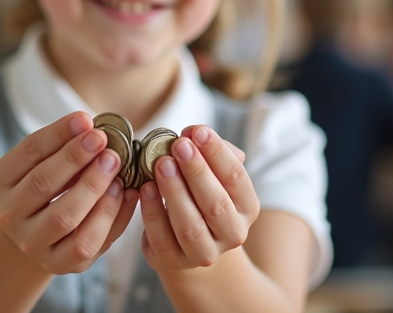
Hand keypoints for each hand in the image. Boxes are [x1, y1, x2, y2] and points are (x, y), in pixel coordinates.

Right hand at [0, 111, 139, 273]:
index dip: (58, 134)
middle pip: (43, 183)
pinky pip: (87, 243)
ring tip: (115, 165)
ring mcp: (32, 242)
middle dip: (76, 158)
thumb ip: (63, 144)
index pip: (29, 152)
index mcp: (2, 180)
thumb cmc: (46, 186)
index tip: (85, 120)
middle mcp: (10, 214)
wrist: (36, 233)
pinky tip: (127, 193)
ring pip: (64, 217)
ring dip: (94, 187)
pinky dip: (111, 216)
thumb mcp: (44, 162)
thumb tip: (92, 126)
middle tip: (103, 140)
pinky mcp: (59, 263)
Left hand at [139, 125, 258, 269]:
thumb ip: (205, 150)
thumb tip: (192, 132)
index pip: (237, 179)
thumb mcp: (209, 172)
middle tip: (179, 146)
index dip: (218, 154)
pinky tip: (145, 188)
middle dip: (197, 172)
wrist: (186, 239)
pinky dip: (152, 212)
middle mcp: (232, 233)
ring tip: (161, 164)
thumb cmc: (199, 194)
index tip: (199, 132)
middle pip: (216, 204)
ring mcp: (204, 252)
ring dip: (175, 192)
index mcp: (247, 207)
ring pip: (190, 226)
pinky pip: (162, 237)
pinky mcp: (174, 260)